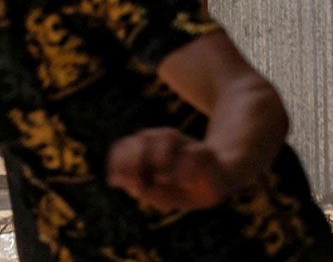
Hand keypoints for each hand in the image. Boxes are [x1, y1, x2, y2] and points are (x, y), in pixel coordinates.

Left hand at [106, 127, 228, 211]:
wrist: (218, 182)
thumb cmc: (182, 188)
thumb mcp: (161, 195)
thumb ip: (145, 190)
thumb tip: (130, 186)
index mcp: (144, 148)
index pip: (123, 147)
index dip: (117, 162)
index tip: (114, 182)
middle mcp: (161, 140)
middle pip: (143, 138)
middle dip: (134, 158)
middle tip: (134, 181)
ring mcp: (184, 142)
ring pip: (167, 136)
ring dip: (160, 158)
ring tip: (161, 179)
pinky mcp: (204, 151)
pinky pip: (193, 153)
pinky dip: (186, 169)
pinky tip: (183, 183)